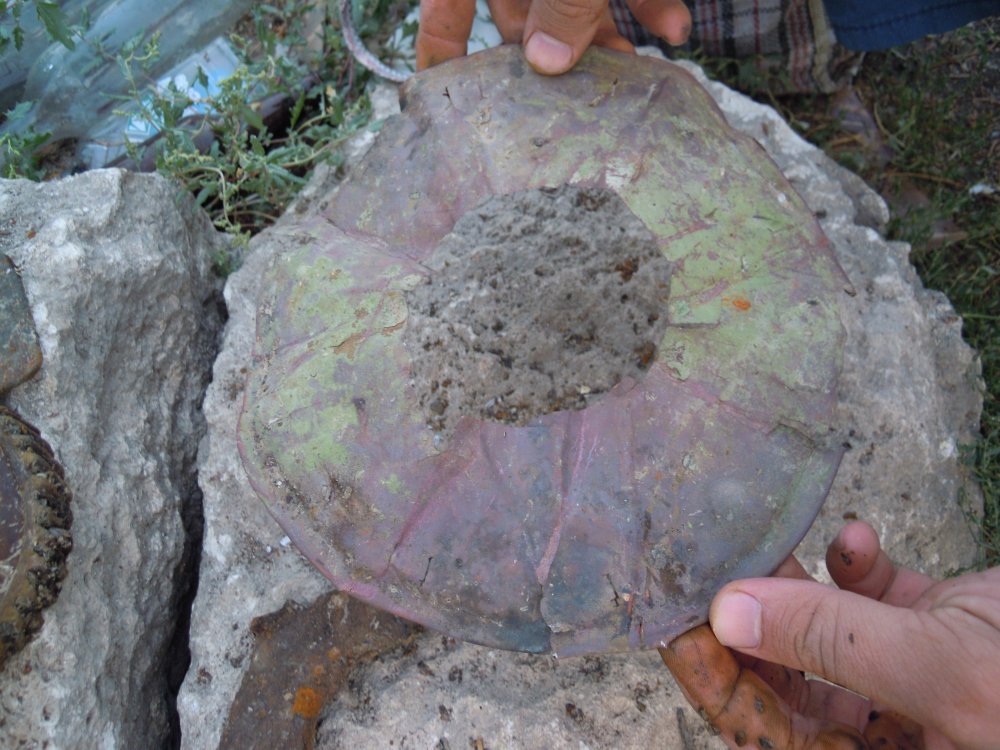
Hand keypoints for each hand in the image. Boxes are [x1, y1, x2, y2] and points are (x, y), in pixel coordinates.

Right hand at [416, 0, 691, 75]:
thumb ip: (562, 2)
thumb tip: (547, 62)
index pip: (444, 10)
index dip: (441, 54)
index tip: (450, 102)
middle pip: (519, 16)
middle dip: (551, 60)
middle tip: (570, 104)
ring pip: (574, 4)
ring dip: (606, 40)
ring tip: (631, 76)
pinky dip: (647, 4)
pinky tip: (676, 30)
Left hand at [660, 521, 999, 748]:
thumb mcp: (938, 671)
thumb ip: (833, 642)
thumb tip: (730, 614)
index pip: (766, 732)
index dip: (716, 680)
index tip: (675, 621)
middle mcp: (887, 729)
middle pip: (787, 678)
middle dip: (748, 618)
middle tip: (709, 564)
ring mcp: (909, 673)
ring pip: (823, 629)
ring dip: (793, 581)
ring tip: (763, 538)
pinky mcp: (936, 626)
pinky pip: (874, 596)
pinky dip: (858, 564)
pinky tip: (857, 537)